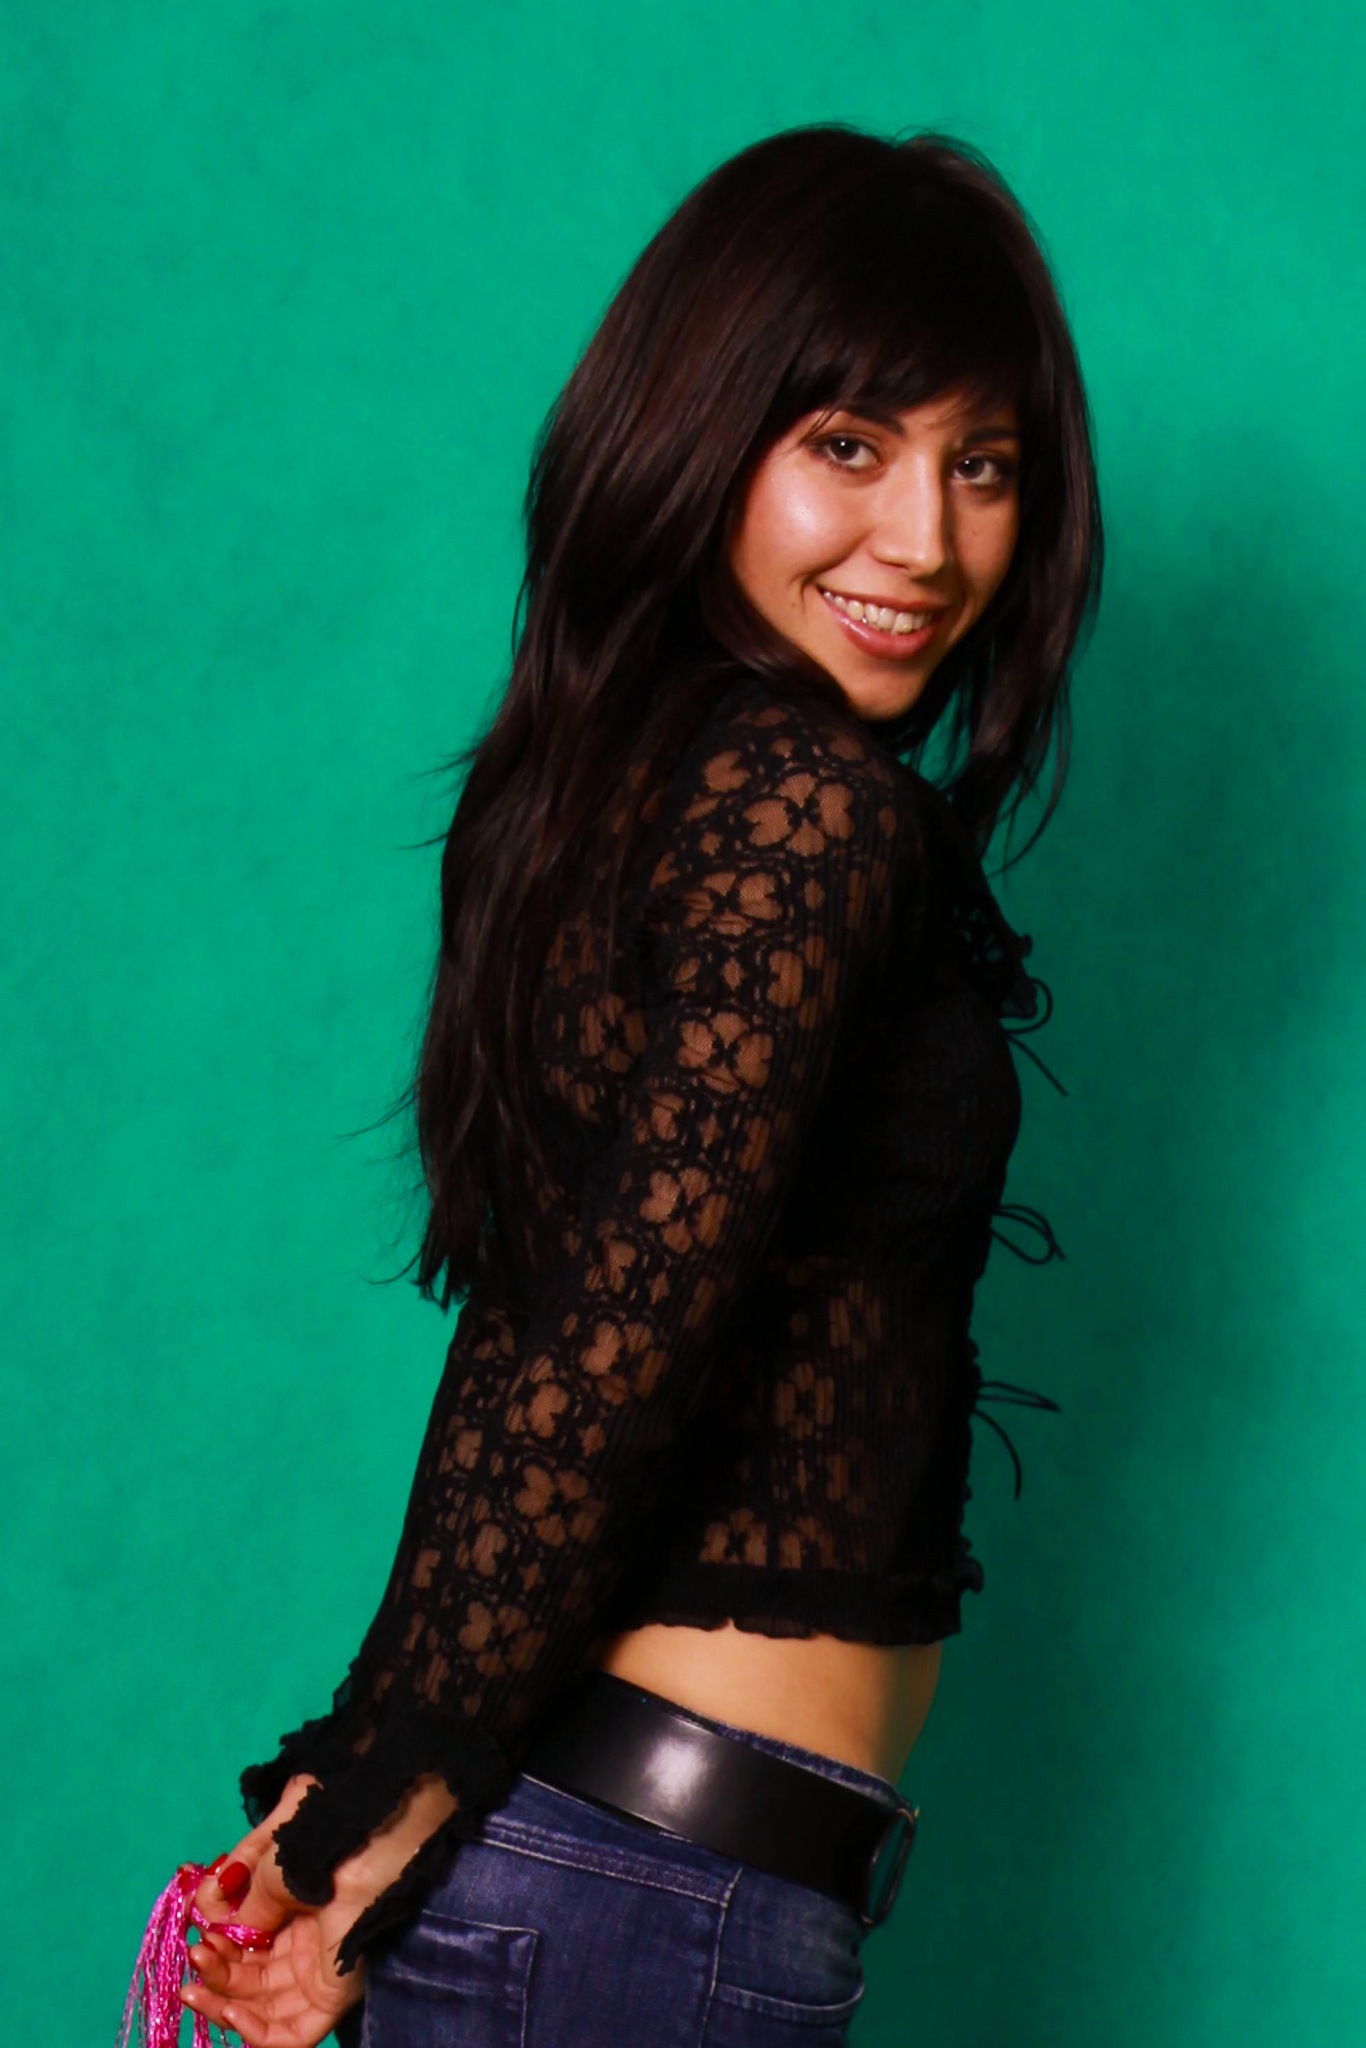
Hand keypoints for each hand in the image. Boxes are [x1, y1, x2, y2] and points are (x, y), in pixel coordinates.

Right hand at [182, 1769, 459, 2046]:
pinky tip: (231, 2011)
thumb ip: (242, 1893)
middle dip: (214, 1974)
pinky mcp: (336, 1993)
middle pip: (250, 1978)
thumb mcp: (275, 1852)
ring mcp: (320, 1968)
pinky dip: (258, 2032)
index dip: (216, 1944)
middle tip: (194, 1959)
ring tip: (198, 1987)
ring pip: (265, 2009)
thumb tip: (211, 1921)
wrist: (382, 1822)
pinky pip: (294, 2033)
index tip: (197, 1934)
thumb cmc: (331, 1822)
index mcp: (293, 1904)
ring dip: (225, 2004)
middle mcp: (305, 1940)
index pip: (245, 1943)